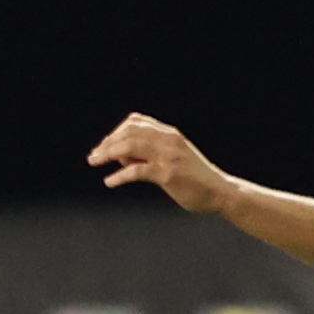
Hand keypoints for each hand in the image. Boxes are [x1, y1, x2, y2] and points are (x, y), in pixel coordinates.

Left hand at [88, 114, 234, 212]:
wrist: (220, 192)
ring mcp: (168, 156)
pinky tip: (110, 182)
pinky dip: (119, 176)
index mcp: (170, 134)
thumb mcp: (173, 159)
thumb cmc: (195, 179)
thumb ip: (149, 155)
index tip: (105, 145)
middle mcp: (168, 140)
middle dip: (107, 142)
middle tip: (93, 156)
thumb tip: (119, 157)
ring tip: (95, 162)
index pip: (136, 122)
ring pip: (129, 146)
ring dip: (107, 153)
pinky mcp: (168, 174)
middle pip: (129, 132)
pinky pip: (137, 171)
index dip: (116, 131)